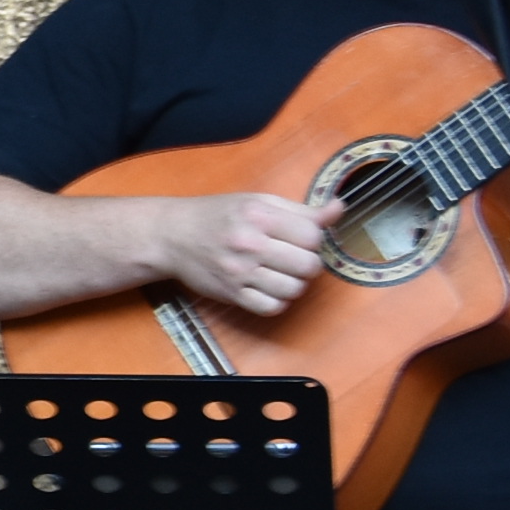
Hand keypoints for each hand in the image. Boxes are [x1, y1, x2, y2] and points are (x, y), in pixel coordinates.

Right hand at [154, 191, 344, 318]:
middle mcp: (249, 243)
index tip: (300, 239)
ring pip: (293, 289)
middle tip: (293, 258)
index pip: (313, 236)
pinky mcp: (231, 294)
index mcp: (259, 216)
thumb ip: (300, 210)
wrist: (171, 235)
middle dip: (307, 263)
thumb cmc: (216, 215)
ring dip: (293, 283)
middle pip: (308, 266)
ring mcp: (239, 271)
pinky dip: (276, 301)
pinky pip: (271, 308)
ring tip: (280, 273)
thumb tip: (338, 209)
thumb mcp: (257, 201)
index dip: (313, 240)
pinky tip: (268, 287)